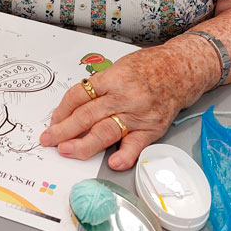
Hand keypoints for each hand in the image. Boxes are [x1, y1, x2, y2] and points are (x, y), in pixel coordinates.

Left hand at [39, 46, 189, 170]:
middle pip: (87, 115)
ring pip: (105, 131)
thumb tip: (75, 106)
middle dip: (64, 130)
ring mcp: (137, 114)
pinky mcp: (151, 128)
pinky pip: (136, 145)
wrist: (181, 69)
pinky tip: (114, 163)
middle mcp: (123, 96)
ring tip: (67, 151)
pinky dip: (125, 155)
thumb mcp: (119, 67)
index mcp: (112, 78)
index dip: (62, 110)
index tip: (53, 121)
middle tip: (49, 139)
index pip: (79, 95)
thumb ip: (99, 86)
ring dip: (83, 144)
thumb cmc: (149, 67)